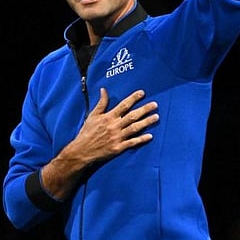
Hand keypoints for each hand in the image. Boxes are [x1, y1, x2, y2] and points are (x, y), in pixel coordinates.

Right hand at [41, 88, 158, 199]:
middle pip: (132, 116)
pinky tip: (150, 136)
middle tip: (155, 105)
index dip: (133, 98)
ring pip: (135, 128)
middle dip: (145, 109)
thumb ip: (101, 103)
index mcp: (108, 117)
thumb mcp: (93, 115)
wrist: (82, 150)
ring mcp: (117, 137)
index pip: (123, 105)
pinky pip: (132, 142)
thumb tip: (103, 90)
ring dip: (146, 122)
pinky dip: (141, 139)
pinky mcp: (118, 148)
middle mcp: (114, 126)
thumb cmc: (87, 132)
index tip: (142, 93)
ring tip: (156, 117)